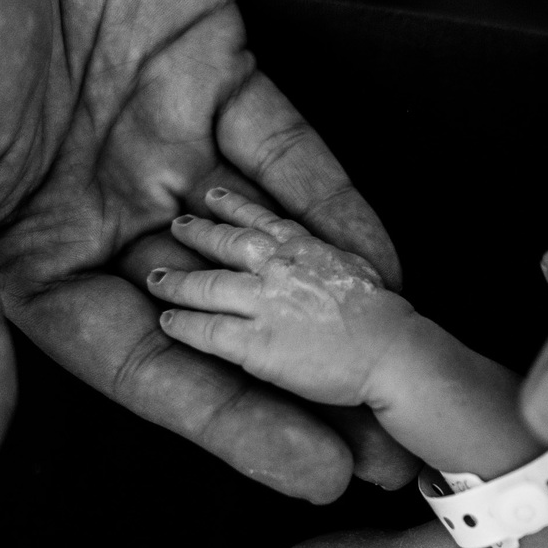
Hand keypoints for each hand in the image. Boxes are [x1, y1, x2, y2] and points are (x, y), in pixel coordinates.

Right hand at [0, 0, 402, 499]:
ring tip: (407, 356)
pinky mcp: (208, 67)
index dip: (230, 420)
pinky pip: (285, 147)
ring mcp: (161, 140)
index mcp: (23, 252)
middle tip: (393, 438)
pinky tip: (382, 252)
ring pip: (269, 239)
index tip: (312, 468)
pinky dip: (335, 197)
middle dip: (307, 375)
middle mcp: (102, 208)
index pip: (146, 362)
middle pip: (227, 314)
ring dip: (338, 297)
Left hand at [149, 189, 416, 406]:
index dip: (235, 207)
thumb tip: (324, 259)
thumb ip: (331, 259)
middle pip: (227, 243)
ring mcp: (264, 303)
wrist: (392, 350)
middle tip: (176, 225)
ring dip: (178, 281)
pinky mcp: (255, 343)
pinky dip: (184, 324)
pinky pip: (208, 330)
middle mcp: (279, 267)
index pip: (263, 220)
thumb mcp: (358, 268)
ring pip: (208, 285)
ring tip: (155, 277)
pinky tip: (167, 321)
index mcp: (306, 248)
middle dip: (199, 232)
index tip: (215, 196)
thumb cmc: (386, 316)